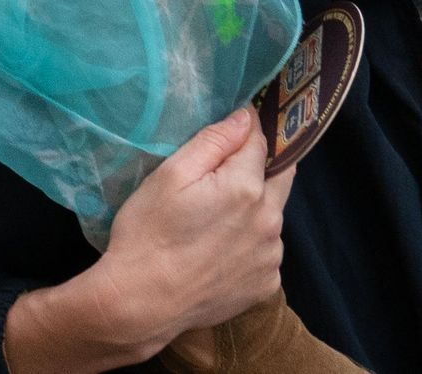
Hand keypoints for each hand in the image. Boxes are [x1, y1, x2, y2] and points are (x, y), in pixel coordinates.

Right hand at [3, 109, 291, 371]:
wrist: (140, 305)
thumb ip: (213, 141)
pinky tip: (220, 252)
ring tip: (216, 221)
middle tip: (227, 174)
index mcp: (247, 187)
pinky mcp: (266, 286)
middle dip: (262, 167)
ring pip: (272, 217)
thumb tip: (246, 117)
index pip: (262, 141)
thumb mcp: (170, 175)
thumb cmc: (148, 234)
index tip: (234, 127)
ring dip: (256, 209)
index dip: (246, 130)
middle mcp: (270, 220)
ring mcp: (271, 257)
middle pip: (281, 176)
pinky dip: (251, 245)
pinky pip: (266, 252)